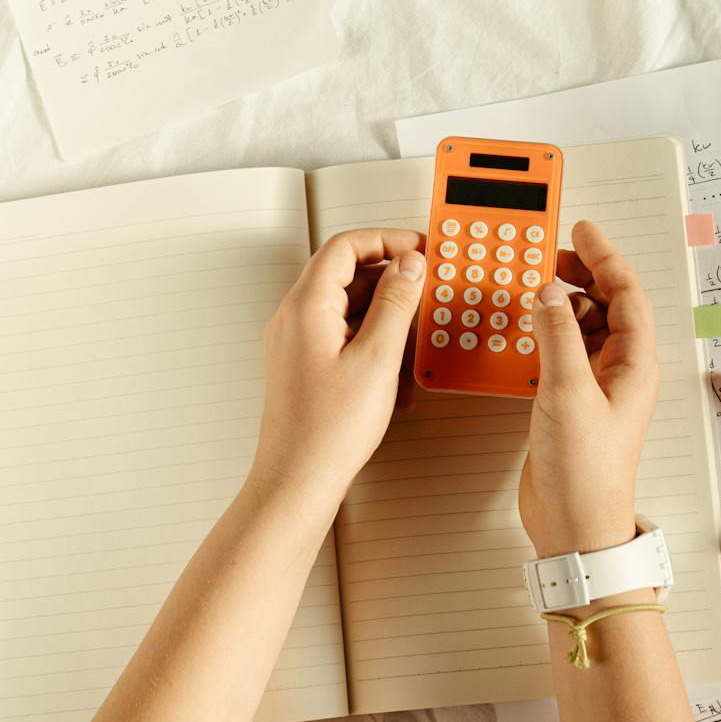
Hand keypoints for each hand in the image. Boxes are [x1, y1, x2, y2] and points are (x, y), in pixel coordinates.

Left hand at [249, 229, 425, 508]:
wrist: (297, 481)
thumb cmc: (327, 430)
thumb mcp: (377, 358)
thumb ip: (397, 304)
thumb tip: (409, 266)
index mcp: (307, 307)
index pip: (345, 247)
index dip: (386, 240)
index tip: (419, 249)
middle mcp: (295, 319)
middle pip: (347, 276)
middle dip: (392, 283)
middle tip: (425, 293)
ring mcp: (298, 343)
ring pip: (349, 308)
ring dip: (386, 319)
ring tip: (413, 343)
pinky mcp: (306, 366)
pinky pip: (343, 336)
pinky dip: (373, 344)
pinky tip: (397, 374)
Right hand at [519, 220, 660, 558]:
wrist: (574, 525)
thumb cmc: (586, 472)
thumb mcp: (568, 392)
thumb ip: (557, 335)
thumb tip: (547, 293)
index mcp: (634, 364)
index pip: (626, 294)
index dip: (605, 257)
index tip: (581, 229)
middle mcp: (620, 371)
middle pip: (607, 305)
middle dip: (581, 274)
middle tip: (551, 252)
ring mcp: (596, 386)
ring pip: (583, 327)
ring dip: (560, 303)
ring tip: (534, 285)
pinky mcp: (571, 402)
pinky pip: (563, 352)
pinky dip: (546, 333)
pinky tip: (526, 328)